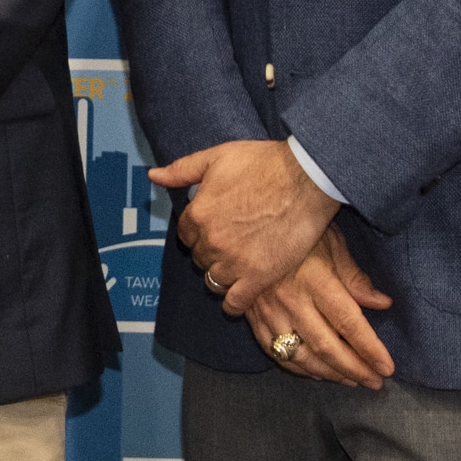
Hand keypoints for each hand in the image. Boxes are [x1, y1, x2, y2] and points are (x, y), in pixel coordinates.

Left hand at [159, 137, 339, 313]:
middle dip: (210, 251)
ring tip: (235, 267)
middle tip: (230, 244)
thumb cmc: (264, 163)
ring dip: (221, 274)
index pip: (185, 234)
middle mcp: (211, 241)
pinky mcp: (259, 277)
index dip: (198, 230)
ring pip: (213, 280)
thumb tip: (153, 176)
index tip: (212, 227)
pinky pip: (235, 302)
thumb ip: (181, 170)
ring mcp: (234, 262)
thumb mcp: (216, 157)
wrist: (306, 179)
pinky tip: (238, 297)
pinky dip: (233, 304)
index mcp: (198, 214)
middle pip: (199, 257)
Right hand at [241, 227, 396, 389]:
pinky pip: (275, 352)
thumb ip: (354, 276)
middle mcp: (291, 300)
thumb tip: (382, 304)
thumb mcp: (330, 242)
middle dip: (354, 369)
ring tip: (351, 381)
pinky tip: (316, 372)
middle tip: (375, 382)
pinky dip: (298, 368)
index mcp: (314, 279)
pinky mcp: (252, 317)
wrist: (243, 227)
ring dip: (329, 374)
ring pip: (300, 355)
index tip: (387, 367)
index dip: (369, 349)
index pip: (348, 323)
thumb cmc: (295, 231)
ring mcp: (268, 311)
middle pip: (326, 346)